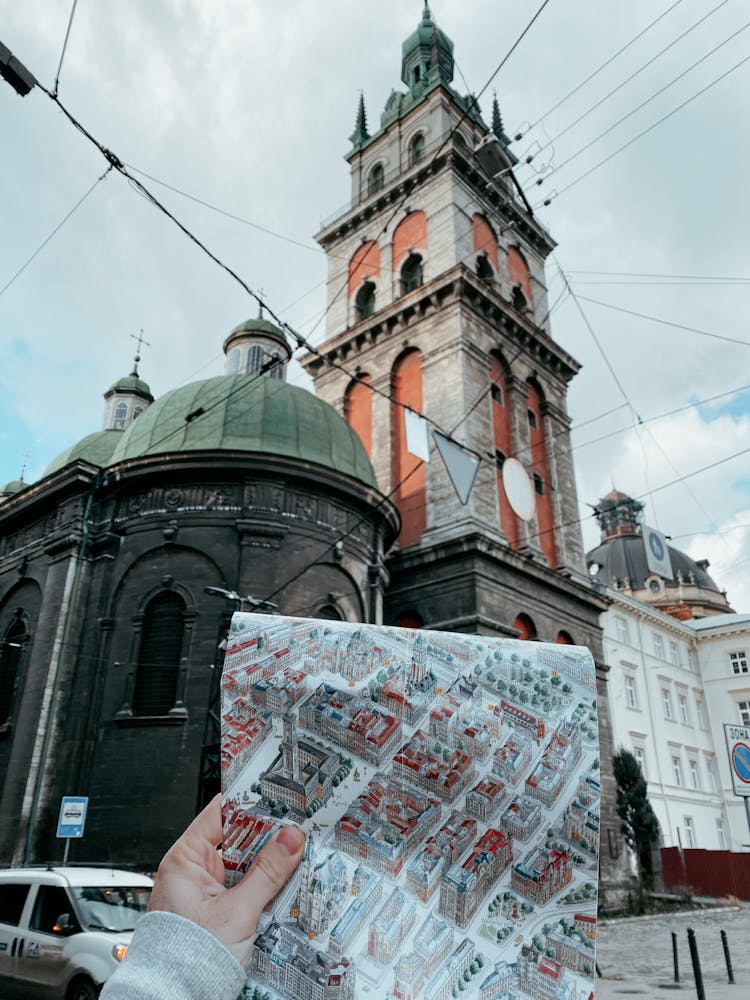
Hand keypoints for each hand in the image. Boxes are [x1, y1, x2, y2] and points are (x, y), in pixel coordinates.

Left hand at [147, 794, 304, 965]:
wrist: (175, 998)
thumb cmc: (187, 960)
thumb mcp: (237, 912)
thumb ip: (268, 873)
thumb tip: (290, 839)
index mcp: (185, 860)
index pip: (219, 813)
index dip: (249, 802)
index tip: (278, 796)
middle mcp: (191, 871)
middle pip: (236, 839)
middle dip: (266, 836)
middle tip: (295, 829)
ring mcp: (203, 890)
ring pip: (242, 864)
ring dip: (266, 862)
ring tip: (294, 854)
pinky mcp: (214, 909)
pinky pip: (242, 886)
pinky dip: (261, 884)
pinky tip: (282, 883)